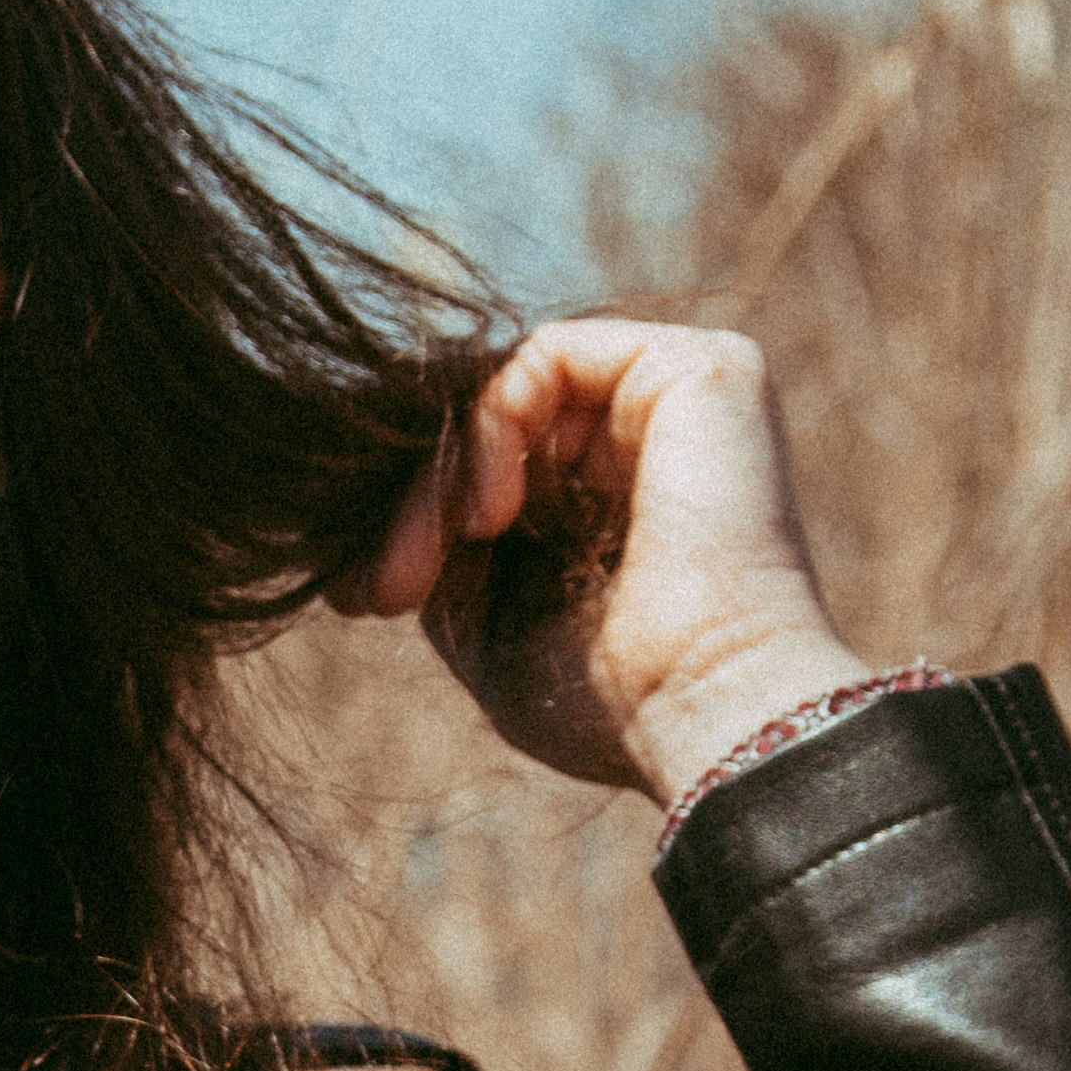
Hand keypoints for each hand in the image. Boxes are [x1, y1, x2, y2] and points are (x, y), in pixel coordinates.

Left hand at [353, 315, 868, 807]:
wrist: (709, 712)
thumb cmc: (619, 702)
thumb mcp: (496, 625)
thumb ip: (448, 552)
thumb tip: (375, 516)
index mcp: (616, 492)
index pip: (488, 460)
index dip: (413, 515)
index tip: (362, 597)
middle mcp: (651, 431)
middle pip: (487, 423)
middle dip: (414, 503)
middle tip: (378, 591)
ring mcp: (676, 391)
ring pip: (503, 391)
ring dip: (439, 478)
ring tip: (425, 565)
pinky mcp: (693, 366)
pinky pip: (542, 357)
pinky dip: (489, 429)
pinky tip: (490, 517)